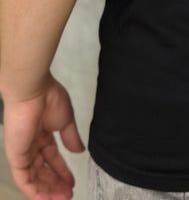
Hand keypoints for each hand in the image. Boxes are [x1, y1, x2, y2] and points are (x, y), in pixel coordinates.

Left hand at [2, 73, 84, 199]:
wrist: (33, 91)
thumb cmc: (50, 99)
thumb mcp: (66, 120)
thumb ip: (71, 138)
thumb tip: (80, 151)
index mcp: (42, 135)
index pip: (52, 159)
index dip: (62, 171)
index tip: (72, 182)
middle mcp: (31, 146)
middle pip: (43, 171)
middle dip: (56, 184)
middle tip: (69, 194)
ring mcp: (23, 152)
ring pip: (34, 179)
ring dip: (47, 191)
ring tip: (62, 198)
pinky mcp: (15, 157)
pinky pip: (24, 179)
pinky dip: (34, 191)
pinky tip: (47, 198)